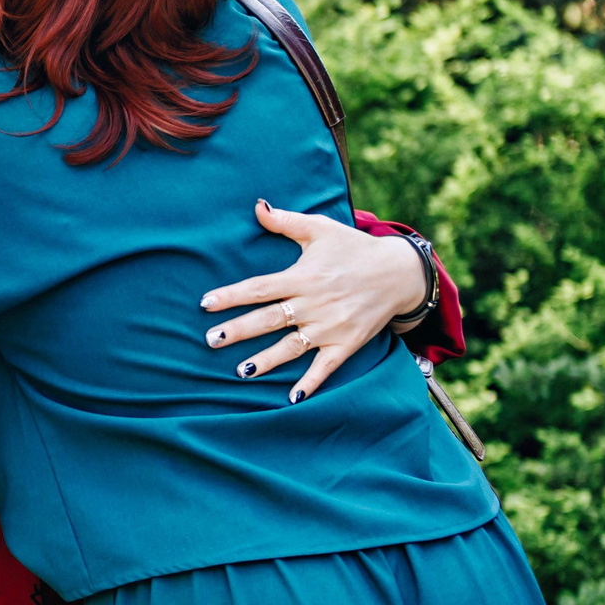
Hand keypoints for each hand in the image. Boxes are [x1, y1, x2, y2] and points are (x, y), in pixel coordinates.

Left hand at [202, 201, 432, 401]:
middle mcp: (314, 304)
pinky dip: (310, 383)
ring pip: (292, 346)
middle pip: (269, 319)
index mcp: (303, 277)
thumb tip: (257, 206)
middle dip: (238, 331)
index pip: (259, 287)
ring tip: (240, 371)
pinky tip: (292, 399)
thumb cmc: (354, 248)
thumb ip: (286, 221)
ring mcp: (331, 327)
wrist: (400, 274)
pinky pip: (325, 367)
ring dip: (266, 360)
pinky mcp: (347, 344)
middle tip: (210, 340)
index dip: (231, 295)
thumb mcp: (321, 229)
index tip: (204, 303)